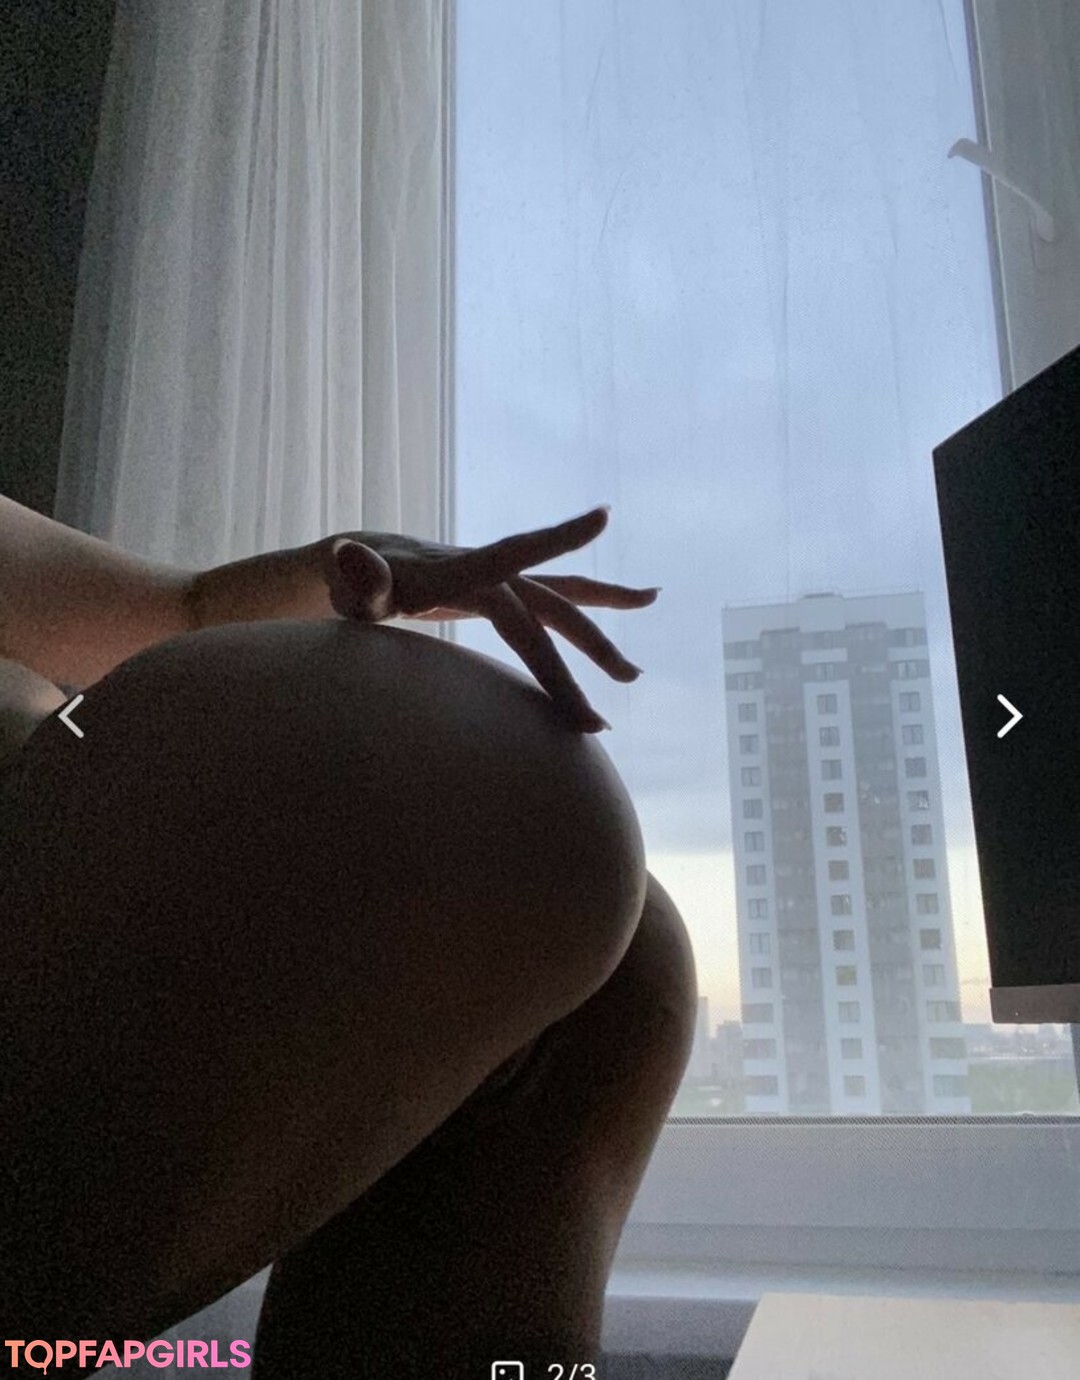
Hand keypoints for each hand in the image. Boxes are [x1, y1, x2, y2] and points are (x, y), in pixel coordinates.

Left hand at [325, 506, 658, 732]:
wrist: (365, 566)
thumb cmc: (357, 584)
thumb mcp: (353, 588)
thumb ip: (359, 578)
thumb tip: (348, 554)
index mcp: (462, 570)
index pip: (513, 554)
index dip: (556, 539)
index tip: (603, 515)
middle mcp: (492, 573)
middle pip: (550, 609)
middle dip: (588, 649)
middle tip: (629, 680)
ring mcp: (503, 584)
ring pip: (563, 605)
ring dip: (601, 636)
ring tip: (636, 674)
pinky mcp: (506, 596)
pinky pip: (554, 607)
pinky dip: (591, 611)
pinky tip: (628, 617)